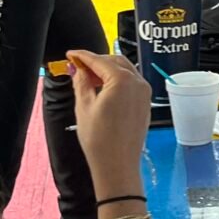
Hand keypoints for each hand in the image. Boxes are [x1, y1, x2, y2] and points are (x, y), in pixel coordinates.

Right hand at [67, 50, 150, 197]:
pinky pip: (131, 82)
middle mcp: (138, 81)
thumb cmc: (99, 139)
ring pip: (125, 70)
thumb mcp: (84, 108)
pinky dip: (117, 80)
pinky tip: (104, 88)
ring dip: (107, 70)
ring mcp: (144, 91)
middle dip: (97, 61)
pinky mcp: (146, 101)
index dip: (83, 56)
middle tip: (78, 66)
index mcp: (122, 80)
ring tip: (89, 77)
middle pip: (115, 61)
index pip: (100, 60)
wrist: (117, 165)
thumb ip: (81, 83)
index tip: (72, 53)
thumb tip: (78, 69)